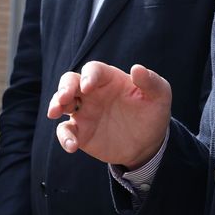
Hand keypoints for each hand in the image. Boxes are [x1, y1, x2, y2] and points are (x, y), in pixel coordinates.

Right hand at [46, 61, 170, 168]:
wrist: (149, 143)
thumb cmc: (153, 112)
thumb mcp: (160, 96)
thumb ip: (150, 81)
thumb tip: (136, 68)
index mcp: (109, 79)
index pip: (93, 69)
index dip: (88, 75)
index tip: (88, 86)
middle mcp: (92, 92)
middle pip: (70, 81)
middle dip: (64, 87)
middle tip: (64, 97)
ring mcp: (84, 111)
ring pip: (61, 102)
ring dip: (55, 104)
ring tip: (54, 113)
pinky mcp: (81, 132)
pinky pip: (65, 131)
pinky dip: (64, 137)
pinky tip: (72, 146)